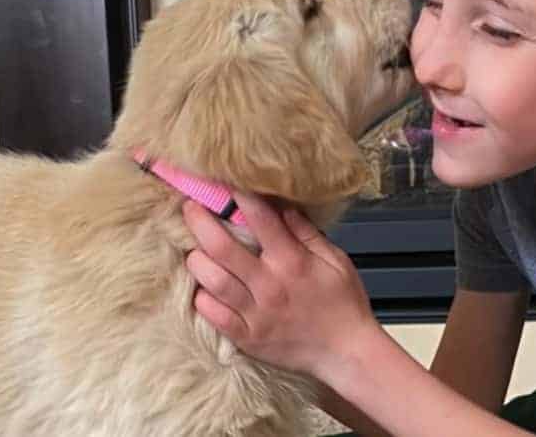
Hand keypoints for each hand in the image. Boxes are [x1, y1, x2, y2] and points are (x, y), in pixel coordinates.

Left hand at [181, 192, 378, 380]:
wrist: (346, 354)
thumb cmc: (344, 305)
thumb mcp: (336, 261)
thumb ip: (307, 233)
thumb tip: (283, 207)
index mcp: (292, 262)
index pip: (259, 218)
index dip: (239, 195)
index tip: (224, 180)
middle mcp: (269, 285)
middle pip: (221, 247)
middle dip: (200, 221)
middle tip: (189, 207)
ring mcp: (254, 313)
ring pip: (210, 280)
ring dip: (196, 260)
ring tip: (192, 249)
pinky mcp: (246, 337)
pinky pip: (212, 315)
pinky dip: (202, 298)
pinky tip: (202, 287)